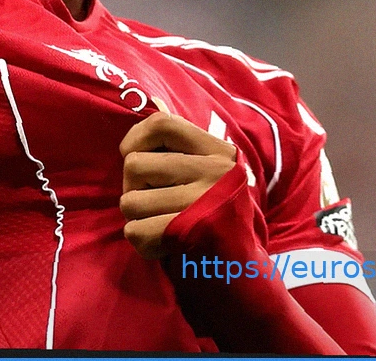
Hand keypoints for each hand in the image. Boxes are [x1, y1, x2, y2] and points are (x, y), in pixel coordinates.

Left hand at [118, 111, 236, 258]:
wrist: (245, 272)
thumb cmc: (216, 217)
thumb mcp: (209, 173)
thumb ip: (182, 145)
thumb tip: (150, 103)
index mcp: (218, 151)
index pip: (162, 123)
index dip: (135, 138)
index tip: (133, 156)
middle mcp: (215, 171)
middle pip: (135, 165)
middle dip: (133, 189)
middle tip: (154, 204)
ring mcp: (205, 201)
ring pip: (130, 202)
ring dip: (138, 220)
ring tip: (162, 226)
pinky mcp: (193, 232)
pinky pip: (136, 232)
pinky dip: (143, 244)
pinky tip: (165, 246)